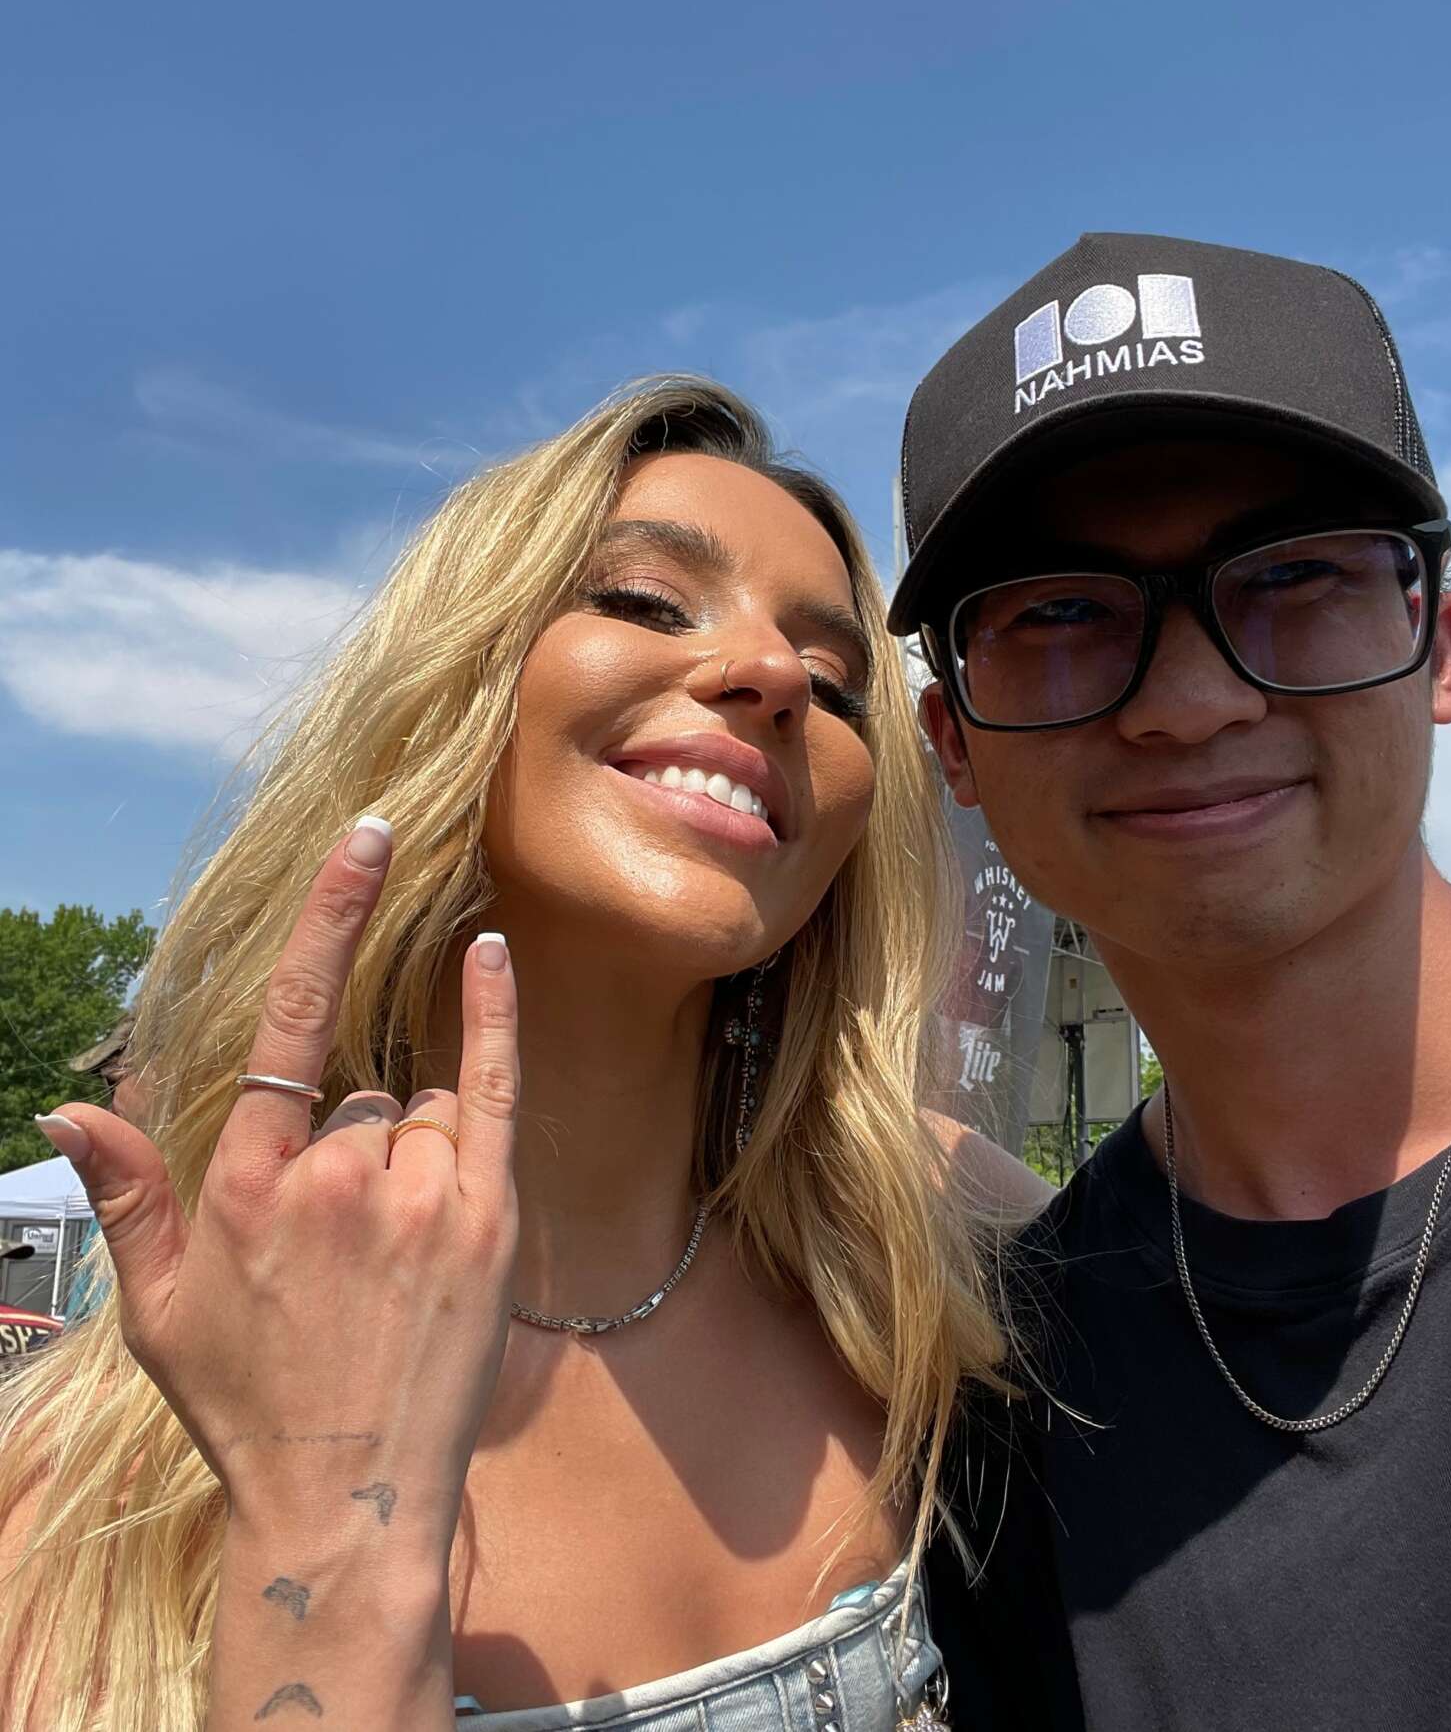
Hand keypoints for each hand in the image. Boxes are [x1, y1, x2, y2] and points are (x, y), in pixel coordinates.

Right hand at [35, 817, 519, 1557]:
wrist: (346, 1498)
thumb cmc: (248, 1402)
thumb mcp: (160, 1308)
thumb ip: (126, 1196)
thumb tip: (67, 1107)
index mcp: (246, 1185)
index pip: (285, 1020)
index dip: (328, 920)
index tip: (365, 839)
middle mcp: (333, 1174)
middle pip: (363, 1096)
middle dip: (355, 1147)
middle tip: (344, 1253)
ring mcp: (418, 1194)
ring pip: (426, 1110)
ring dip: (415, 1151)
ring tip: (391, 1259)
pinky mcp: (485, 1218)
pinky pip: (496, 1090)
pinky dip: (493, 1022)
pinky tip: (491, 954)